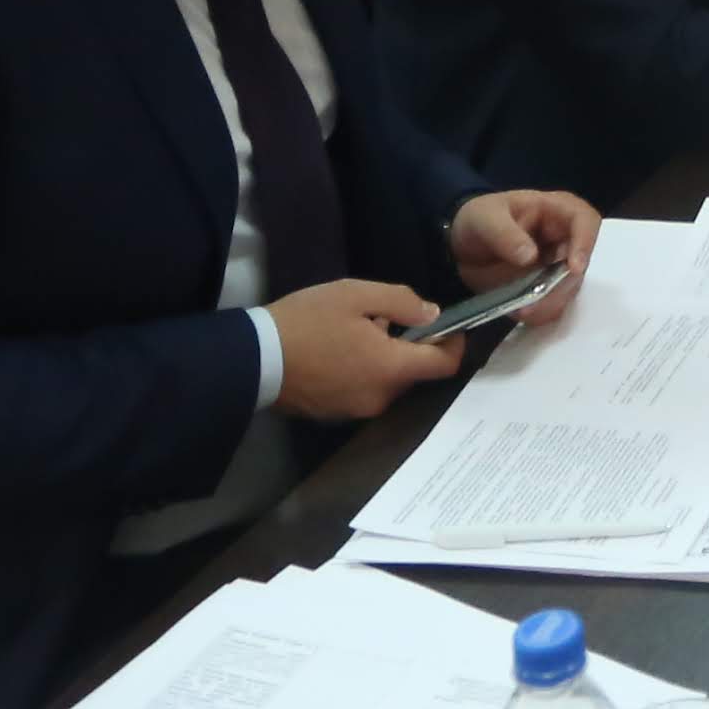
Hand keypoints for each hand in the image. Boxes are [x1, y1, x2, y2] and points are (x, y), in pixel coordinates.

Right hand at [265, 279, 468, 418]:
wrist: (254, 358)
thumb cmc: (307, 321)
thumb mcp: (355, 295)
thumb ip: (402, 302)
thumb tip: (433, 315)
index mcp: (391, 368)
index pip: (444, 366)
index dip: (453, 344)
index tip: (448, 326)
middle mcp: (381, 397)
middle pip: (414, 373)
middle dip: (410, 347)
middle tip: (385, 318)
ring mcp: (357, 410)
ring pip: (387, 381)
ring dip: (384, 359)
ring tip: (355, 331)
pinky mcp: (336, 414)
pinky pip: (364, 390)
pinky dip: (363, 372)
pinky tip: (339, 351)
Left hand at [449, 187, 597, 313]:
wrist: (460, 246)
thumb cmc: (478, 219)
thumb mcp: (484, 218)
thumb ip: (504, 234)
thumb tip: (531, 256)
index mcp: (555, 211)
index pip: (585, 221)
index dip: (585, 244)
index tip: (574, 268)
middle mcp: (563, 239)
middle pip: (580, 263)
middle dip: (561, 286)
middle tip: (534, 302)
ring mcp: (556, 266)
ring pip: (568, 289)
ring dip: (549, 304)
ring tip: (522, 311)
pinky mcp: (547, 288)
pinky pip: (553, 305)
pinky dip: (540, 313)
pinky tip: (520, 312)